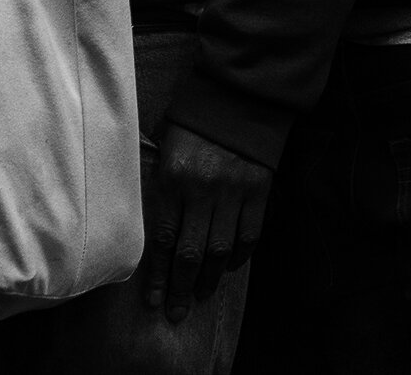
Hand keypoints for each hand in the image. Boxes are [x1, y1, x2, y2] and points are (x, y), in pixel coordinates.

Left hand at [142, 124, 272, 322]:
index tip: (154, 300)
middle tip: (176, 313)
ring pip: (221, 250)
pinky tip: (228, 268)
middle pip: (192, 253)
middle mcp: (204, 190)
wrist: (238, 96)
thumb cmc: (193, 123)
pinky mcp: (259, 190)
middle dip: (182, 288)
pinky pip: (249, 235)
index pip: (165, 240)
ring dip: (209, 279)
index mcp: (174, 179)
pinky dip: (239, 256)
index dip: (159, 275)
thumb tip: (150, 229)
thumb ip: (159, 186)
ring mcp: (235, 192)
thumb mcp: (165, 148)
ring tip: (200, 296)